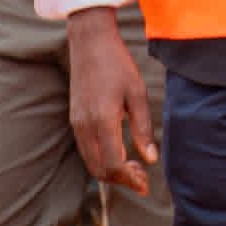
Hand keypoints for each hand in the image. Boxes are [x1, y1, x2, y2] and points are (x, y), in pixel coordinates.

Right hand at [67, 8, 157, 194]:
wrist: (90, 42)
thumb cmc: (118, 64)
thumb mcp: (137, 93)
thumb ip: (143, 128)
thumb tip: (151, 160)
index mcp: (102, 120)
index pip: (113, 164)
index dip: (130, 178)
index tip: (146, 182)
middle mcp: (85, 126)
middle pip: (99, 170)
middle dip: (121, 179)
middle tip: (142, 177)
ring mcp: (77, 123)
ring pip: (91, 162)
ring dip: (111, 171)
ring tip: (134, 166)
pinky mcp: (75, 119)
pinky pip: (86, 150)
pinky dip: (102, 159)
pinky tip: (119, 151)